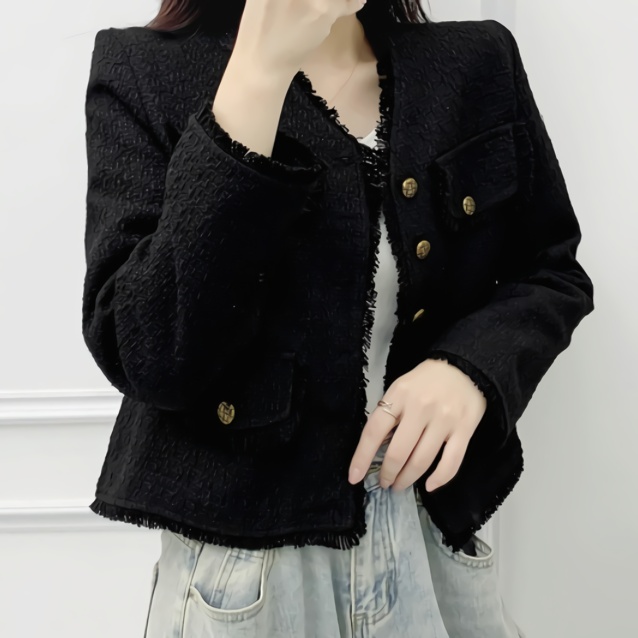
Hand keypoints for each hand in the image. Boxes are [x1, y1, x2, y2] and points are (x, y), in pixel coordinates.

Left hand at [348, 358, 486, 491]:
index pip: (374, 431)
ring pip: (421, 461)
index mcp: (399, 395)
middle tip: (385, 483)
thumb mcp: (401, 388)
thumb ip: (390, 413)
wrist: (464, 366)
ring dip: (407, 479)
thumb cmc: (426, 381)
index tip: (354, 477)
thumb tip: (376, 449)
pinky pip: (451, 462)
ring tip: (400, 485)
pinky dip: (439, 479)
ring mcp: (444, 420)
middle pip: (398, 452)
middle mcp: (420, 408)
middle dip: (388, 474)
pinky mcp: (465, 429)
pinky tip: (429, 486)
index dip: (362, 457)